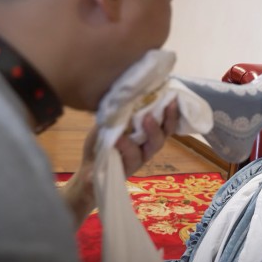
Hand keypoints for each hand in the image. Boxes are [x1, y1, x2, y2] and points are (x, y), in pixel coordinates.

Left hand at [61, 100, 179, 226]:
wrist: (88, 169)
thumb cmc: (101, 144)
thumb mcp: (109, 123)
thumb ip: (119, 111)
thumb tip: (126, 90)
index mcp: (146, 136)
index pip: (165, 125)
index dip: (172, 114)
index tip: (173, 99)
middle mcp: (145, 149)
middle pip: (162, 138)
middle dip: (162, 124)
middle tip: (153, 113)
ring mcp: (136, 162)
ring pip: (148, 150)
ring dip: (148, 133)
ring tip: (143, 120)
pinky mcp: (124, 172)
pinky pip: (128, 161)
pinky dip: (124, 147)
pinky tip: (117, 138)